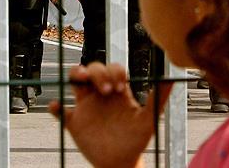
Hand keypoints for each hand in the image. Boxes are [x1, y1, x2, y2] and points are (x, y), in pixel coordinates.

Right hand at [49, 63, 171, 167]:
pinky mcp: (74, 121)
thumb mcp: (148, 119)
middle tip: (106, 91)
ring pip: (75, 81)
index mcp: (118, 91)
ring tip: (80, 79)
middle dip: (98, 74)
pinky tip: (57, 107)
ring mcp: (86, 106)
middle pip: (93, 69)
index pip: (113, 69)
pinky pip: (60, 111)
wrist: (120, 164)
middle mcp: (101, 94)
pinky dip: (56, 107)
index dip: (115, 72)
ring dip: (76, 75)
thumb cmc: (136, 141)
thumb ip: (158, 98)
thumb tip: (172, 79)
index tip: (121, 88)